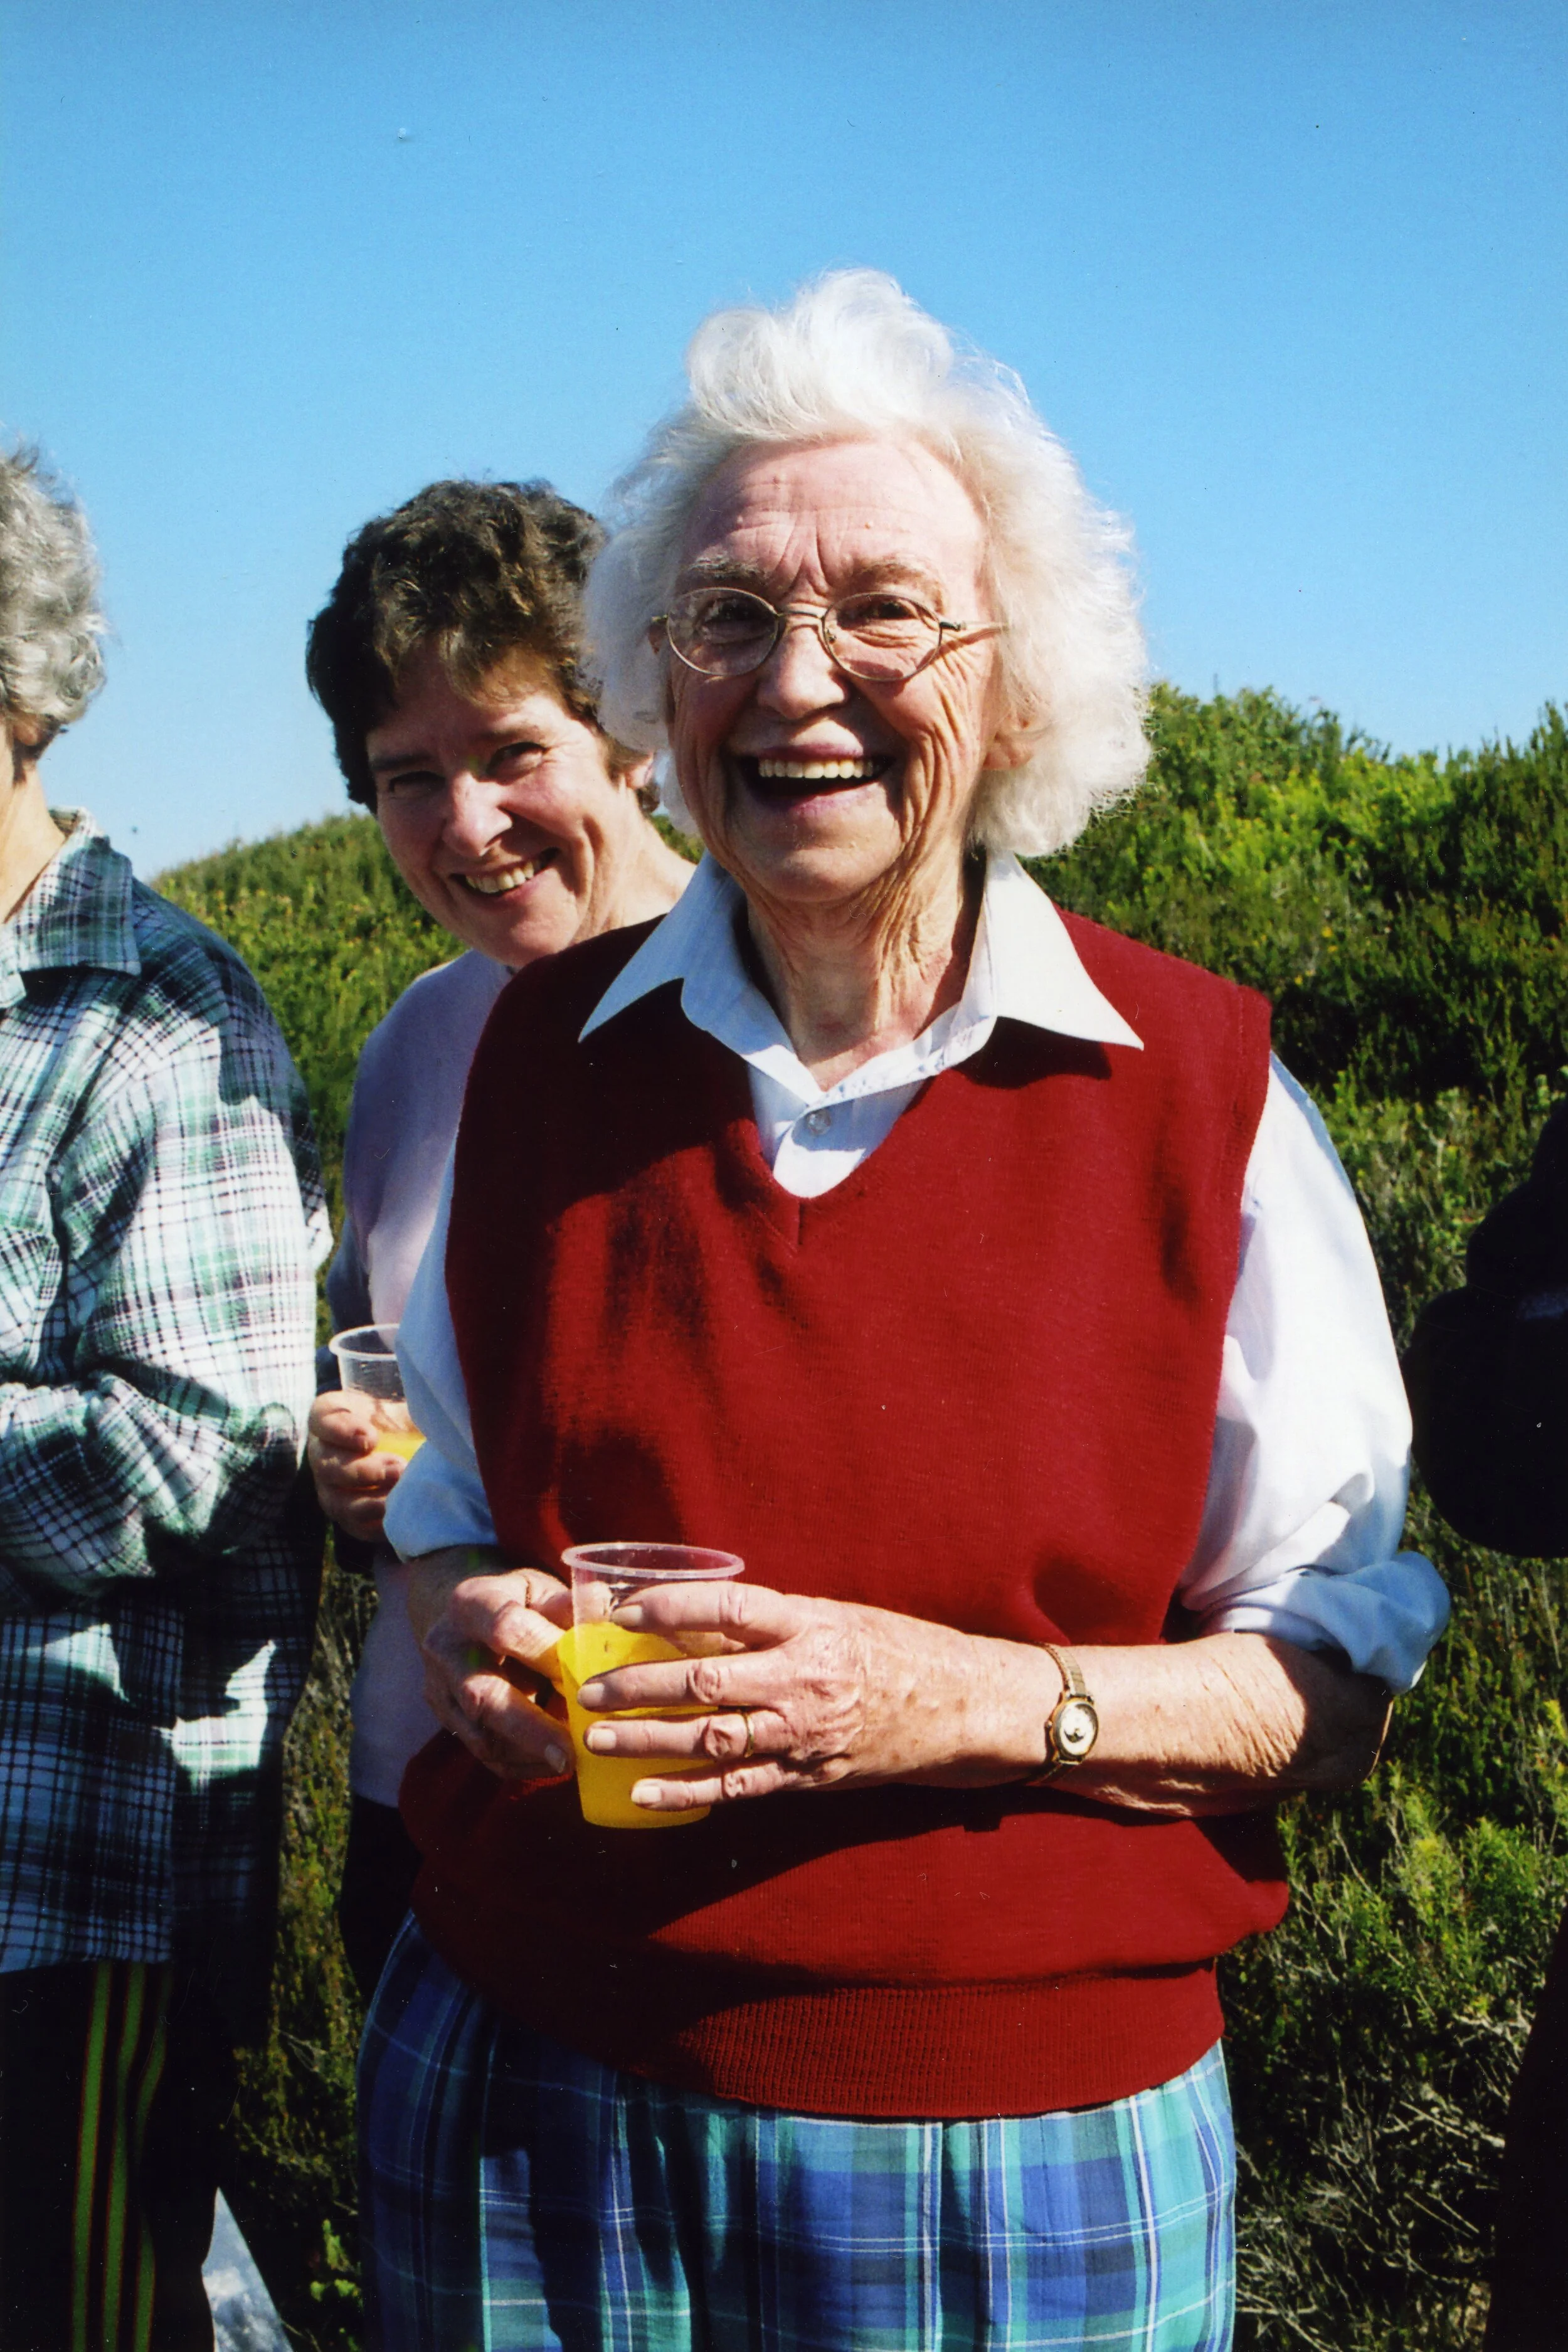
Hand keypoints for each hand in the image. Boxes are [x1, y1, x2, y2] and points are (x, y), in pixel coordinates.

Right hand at [308, 1390, 403, 1541]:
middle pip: (326, 1466)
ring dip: (369, 1501)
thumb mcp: (407, 1406)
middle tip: (398, 1468)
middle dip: (362, 1471)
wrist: (416, 1450)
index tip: (372, 1437)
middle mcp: (323, 1454)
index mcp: (332, 1417)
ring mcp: (331, 1488)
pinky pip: (354, 1526)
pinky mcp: (348, 1516)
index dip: (342, 1431)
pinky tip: (399, 1513)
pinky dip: (377, 1523)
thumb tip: (432, 1413)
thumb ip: (410, 1406)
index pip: (322, 1419)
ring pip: (336, 1501)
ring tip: (401, 1492)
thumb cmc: (407, 1421)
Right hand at [409, 1549, 574, 1782]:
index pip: (506, 1629)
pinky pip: (483, 1753)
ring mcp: (441, 1688)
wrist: (466, 1620)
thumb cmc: (518, 1603)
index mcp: (473, 1603)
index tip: (587, 1678)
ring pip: (481, 1734)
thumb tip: (607, 1611)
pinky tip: (553, 1763)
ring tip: (572, 1758)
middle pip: (483, 1695)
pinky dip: (522, 1763)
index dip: (547, 1655)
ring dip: (530, 1752)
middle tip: (569, 1754)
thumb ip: (569, 1606)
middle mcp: (448, 1648)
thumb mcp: (541, 1591)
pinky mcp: (448, 1719)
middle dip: (530, 1729)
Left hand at [571, 1580, 1055, 1813]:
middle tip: (589, 1688)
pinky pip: (737, 1788)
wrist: (964, 1707)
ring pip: (712, 1739)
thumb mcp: (837, 1616)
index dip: (670, 1606)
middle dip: (639, 1686)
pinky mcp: (807, 1775)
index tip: (623, 1608)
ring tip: (596, 1740)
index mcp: (811, 1625)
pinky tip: (640, 1795)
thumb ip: (771, 1620)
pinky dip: (685, 1793)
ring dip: (647, 1742)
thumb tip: (693, 1617)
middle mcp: (804, 1679)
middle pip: (706, 1681)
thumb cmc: (897, 1649)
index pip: (727, 1608)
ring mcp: (805, 1733)